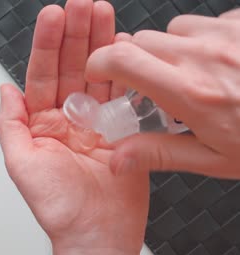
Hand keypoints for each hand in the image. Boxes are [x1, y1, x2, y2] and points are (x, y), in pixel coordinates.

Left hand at [0, 1, 147, 254]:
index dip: (47, 45)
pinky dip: (124, 72)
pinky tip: (124, 49)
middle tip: (81, 6)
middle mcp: (67, 118)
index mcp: (41, 124)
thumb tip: (4, 89)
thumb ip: (10, 124)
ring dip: (101, 44)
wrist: (95, 233)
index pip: (42, 75)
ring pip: (97, 75)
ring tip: (102, 14)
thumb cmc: (58, 207)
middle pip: (71, 67)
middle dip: (76, 35)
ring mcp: (95, 122)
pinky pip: (122, 95)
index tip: (52, 17)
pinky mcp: (121, 130)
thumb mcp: (21, 164)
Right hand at [85, 9, 239, 178]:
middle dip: (136, 60)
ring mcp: (228, 34)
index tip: (101, 74)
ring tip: (196, 75)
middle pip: (141, 41)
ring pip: (174, 29)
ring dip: (173, 49)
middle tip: (155, 85)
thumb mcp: (213, 158)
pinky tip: (222, 62)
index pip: (122, 59)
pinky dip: (205, 40)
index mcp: (192, 93)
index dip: (100, 62)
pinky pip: (208, 22)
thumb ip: (157, 153)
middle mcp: (207, 56)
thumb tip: (117, 159)